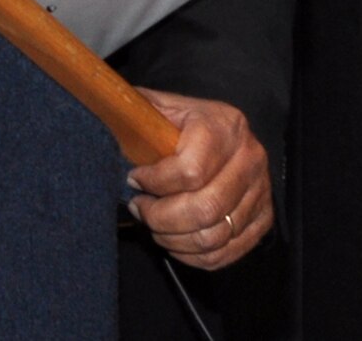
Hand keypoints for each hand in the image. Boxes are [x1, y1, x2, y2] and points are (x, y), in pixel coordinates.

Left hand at [125, 87, 272, 269]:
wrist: (217, 130)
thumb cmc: (175, 122)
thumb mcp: (155, 106)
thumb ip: (132, 114)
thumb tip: (98, 117)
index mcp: (223, 125)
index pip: (190, 170)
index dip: (155, 183)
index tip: (133, 180)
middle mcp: (250, 158)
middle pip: (205, 208)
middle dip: (161, 217)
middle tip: (140, 209)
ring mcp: (261, 191)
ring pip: (215, 235)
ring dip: (174, 238)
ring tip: (154, 223)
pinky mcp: (263, 219)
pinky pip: (227, 252)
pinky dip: (194, 255)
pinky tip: (173, 239)